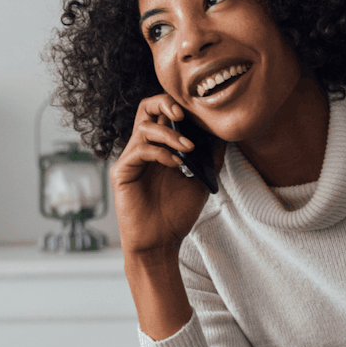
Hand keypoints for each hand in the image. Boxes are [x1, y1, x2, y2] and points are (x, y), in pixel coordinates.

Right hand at [110, 93, 223, 255]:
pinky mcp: (122, 172)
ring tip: (188, 149)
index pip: (162, 112)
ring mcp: (131, 159)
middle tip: (183, 116)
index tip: (197, 114)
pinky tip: (176, 164)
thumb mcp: (199, 181)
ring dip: (170, 134)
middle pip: (146, 108)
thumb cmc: (176, 214)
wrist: (160, 242)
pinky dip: (160, 152)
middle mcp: (143, 148)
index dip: (176, 105)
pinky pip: (139, 150)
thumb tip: (223, 135)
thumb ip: (209, 158)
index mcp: (159, 147)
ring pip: (144, 127)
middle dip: (165, 103)